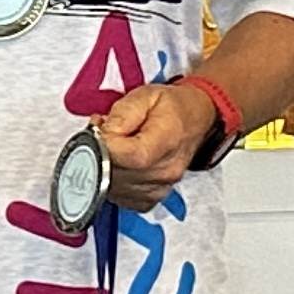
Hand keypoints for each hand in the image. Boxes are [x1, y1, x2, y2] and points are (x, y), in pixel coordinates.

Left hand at [97, 82, 218, 212]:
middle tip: (103, 133)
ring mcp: (159, 188)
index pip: (127, 156)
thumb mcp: (145, 95)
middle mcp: (165, 171)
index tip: (99, 130)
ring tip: (113, 145)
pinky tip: (118, 162)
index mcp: (166, 141)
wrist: (194, 119)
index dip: (104, 144)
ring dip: (103, 167)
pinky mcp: (151, 198)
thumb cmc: (171, 106)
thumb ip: (121, 114)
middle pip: (116, 174)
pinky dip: (113, 180)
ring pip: (113, 187)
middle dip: (99, 152)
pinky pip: (120, 196)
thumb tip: (102, 134)